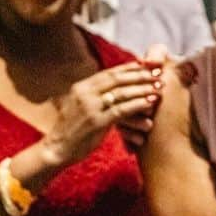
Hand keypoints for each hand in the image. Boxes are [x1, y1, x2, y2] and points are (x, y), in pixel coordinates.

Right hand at [41, 62, 162, 166]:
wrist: (57, 150)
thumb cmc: (74, 131)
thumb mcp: (82, 107)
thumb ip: (97, 96)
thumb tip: (116, 89)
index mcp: (82, 87)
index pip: (110, 73)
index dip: (130, 68)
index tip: (148, 65)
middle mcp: (85, 93)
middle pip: (117, 79)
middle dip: (140, 75)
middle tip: (159, 73)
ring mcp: (90, 107)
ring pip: (121, 92)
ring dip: (143, 89)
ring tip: (159, 87)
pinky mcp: (96, 122)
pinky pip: (121, 110)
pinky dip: (137, 105)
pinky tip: (150, 102)